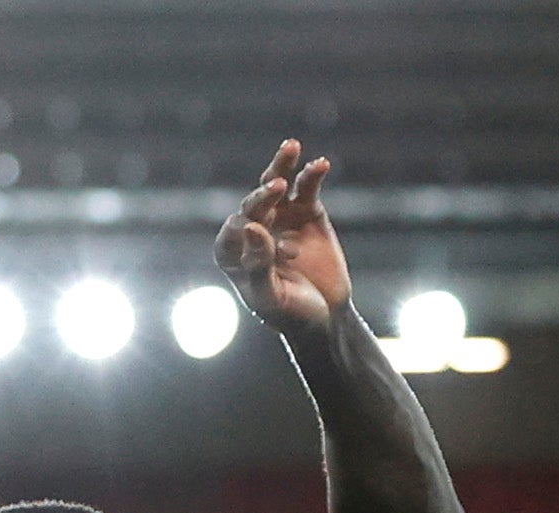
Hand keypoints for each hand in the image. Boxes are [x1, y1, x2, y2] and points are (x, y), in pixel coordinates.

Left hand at [216, 139, 347, 332]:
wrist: (325, 320)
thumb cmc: (291, 314)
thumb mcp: (272, 299)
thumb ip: (258, 265)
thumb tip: (252, 227)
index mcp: (232, 252)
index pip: (235, 229)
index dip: (248, 228)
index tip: (263, 235)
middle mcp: (253, 229)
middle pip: (254, 202)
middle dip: (264, 195)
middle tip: (278, 187)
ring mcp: (280, 217)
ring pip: (276, 186)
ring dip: (282, 165)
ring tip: (291, 147)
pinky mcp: (307, 212)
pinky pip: (307, 189)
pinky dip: (312, 175)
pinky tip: (321, 164)